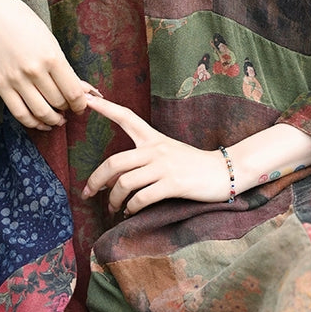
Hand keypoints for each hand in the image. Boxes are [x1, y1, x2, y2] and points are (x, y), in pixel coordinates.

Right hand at [0, 0, 98, 130]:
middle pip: (58, 103)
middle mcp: (34, 70)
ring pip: (41, 112)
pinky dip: (33, 122)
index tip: (81, 106)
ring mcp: (15, 79)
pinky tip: (40, 122)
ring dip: (52, 121)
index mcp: (52, 57)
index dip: (80, 105)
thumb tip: (82, 91)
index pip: (73, 93)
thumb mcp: (50, 41)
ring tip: (57, 120)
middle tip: (68, 109)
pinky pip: (19, 113)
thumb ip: (64, 68)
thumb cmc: (24, 22)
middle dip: (67, 109)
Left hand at [82, 95, 231, 214]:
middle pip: (114, 162)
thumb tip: (112, 179)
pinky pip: (142, 198)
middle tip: (88, 193)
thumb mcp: (168, 151)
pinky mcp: (173, 184)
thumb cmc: (193, 164)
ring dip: (114, 200)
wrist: (224, 171)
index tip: (86, 99)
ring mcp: (164, 167)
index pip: (126, 117)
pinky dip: (131, 208)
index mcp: (153, 138)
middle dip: (96, 180)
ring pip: (124, 183)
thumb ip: (142, 159)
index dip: (105, 108)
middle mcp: (156, 150)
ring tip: (113, 208)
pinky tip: (130, 212)